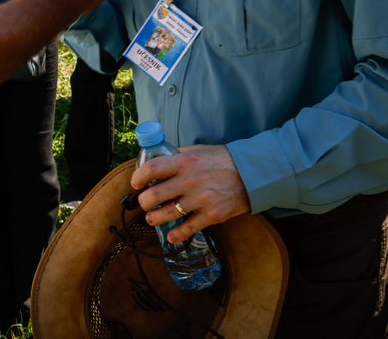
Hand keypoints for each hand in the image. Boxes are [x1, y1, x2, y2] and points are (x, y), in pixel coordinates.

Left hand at [130, 144, 251, 243]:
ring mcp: (200, 200)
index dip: (138, 177)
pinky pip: (187, 229)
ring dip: (154, 219)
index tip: (135, 184)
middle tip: (144, 203)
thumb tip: (159, 160)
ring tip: (152, 218)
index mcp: (184, 161)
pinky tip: (171, 236)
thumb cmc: (223, 160)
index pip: (152, 169)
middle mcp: (189, 181)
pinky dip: (176, 235)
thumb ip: (178, 156)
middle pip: (153, 195)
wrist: (252, 173)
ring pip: (166, 214)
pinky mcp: (211, 215)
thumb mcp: (199, 150)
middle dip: (144, 202)